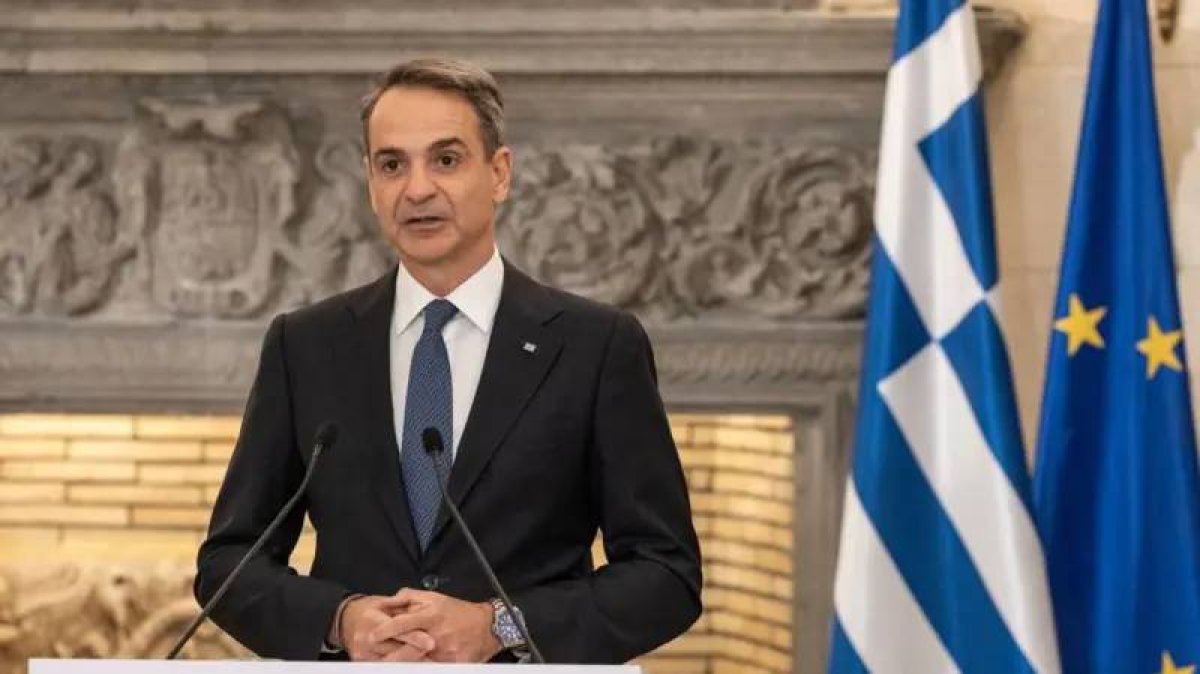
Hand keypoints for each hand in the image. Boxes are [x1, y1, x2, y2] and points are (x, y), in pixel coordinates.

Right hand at [338, 594, 435, 661]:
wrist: (344, 620)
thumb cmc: (367, 610)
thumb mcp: (383, 602)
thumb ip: (401, 607)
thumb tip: (420, 611)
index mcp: (372, 619)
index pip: (396, 630)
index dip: (414, 637)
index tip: (430, 642)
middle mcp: (366, 638)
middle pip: (395, 650)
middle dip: (416, 652)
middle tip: (434, 653)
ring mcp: (364, 653)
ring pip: (392, 661)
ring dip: (411, 661)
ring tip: (429, 660)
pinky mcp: (363, 662)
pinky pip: (385, 666)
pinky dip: (401, 665)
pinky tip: (414, 663)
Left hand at [373, 589, 502, 662]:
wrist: (488, 627)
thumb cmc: (459, 612)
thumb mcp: (435, 598)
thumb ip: (409, 597)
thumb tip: (388, 601)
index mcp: (431, 616)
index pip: (402, 623)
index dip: (384, 630)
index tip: (372, 635)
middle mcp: (436, 634)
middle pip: (406, 648)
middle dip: (389, 654)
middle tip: (375, 658)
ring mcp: (444, 651)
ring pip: (417, 661)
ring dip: (404, 662)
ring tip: (390, 663)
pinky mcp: (451, 664)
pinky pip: (432, 668)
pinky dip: (422, 666)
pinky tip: (416, 664)